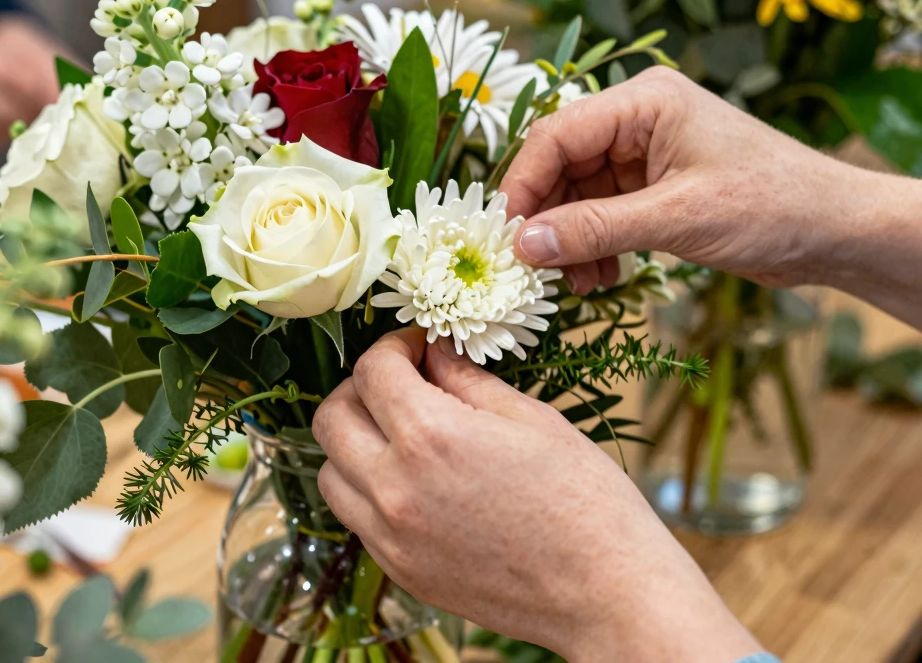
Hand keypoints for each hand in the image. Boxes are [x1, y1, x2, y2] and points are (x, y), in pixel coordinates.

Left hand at [313, 329, 762, 662]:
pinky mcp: (399, 571)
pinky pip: (355, 517)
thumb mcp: (530, 418)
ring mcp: (391, 537)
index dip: (393, 345)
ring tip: (399, 434)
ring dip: (353, 441)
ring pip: (330, 471)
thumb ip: (466, 380)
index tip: (417, 346)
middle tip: (401, 382)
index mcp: (430, 436)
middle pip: (331, 418)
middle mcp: (394, 487)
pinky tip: (412, 480)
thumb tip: (433, 352)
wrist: (605, 592)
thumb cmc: (583, 499)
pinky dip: (367, 488)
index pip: (372, 370)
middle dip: (360, 387)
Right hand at [501, 67, 921, 326]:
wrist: (833, 231)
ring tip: (576, 283)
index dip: (524, 185)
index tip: (506, 236)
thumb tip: (524, 245)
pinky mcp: (652, 186)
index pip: (555, 135)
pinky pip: (601, 213)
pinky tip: (600, 277)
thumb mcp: (676, 219)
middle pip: (560, 165)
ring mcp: (644, 154)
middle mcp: (637, 120)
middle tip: (536, 268)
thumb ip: (596, 229)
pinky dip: (593, 245)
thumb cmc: (772, 206)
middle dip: (547, 219)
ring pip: (577, 195)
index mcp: (643, 103)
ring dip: (570, 240)